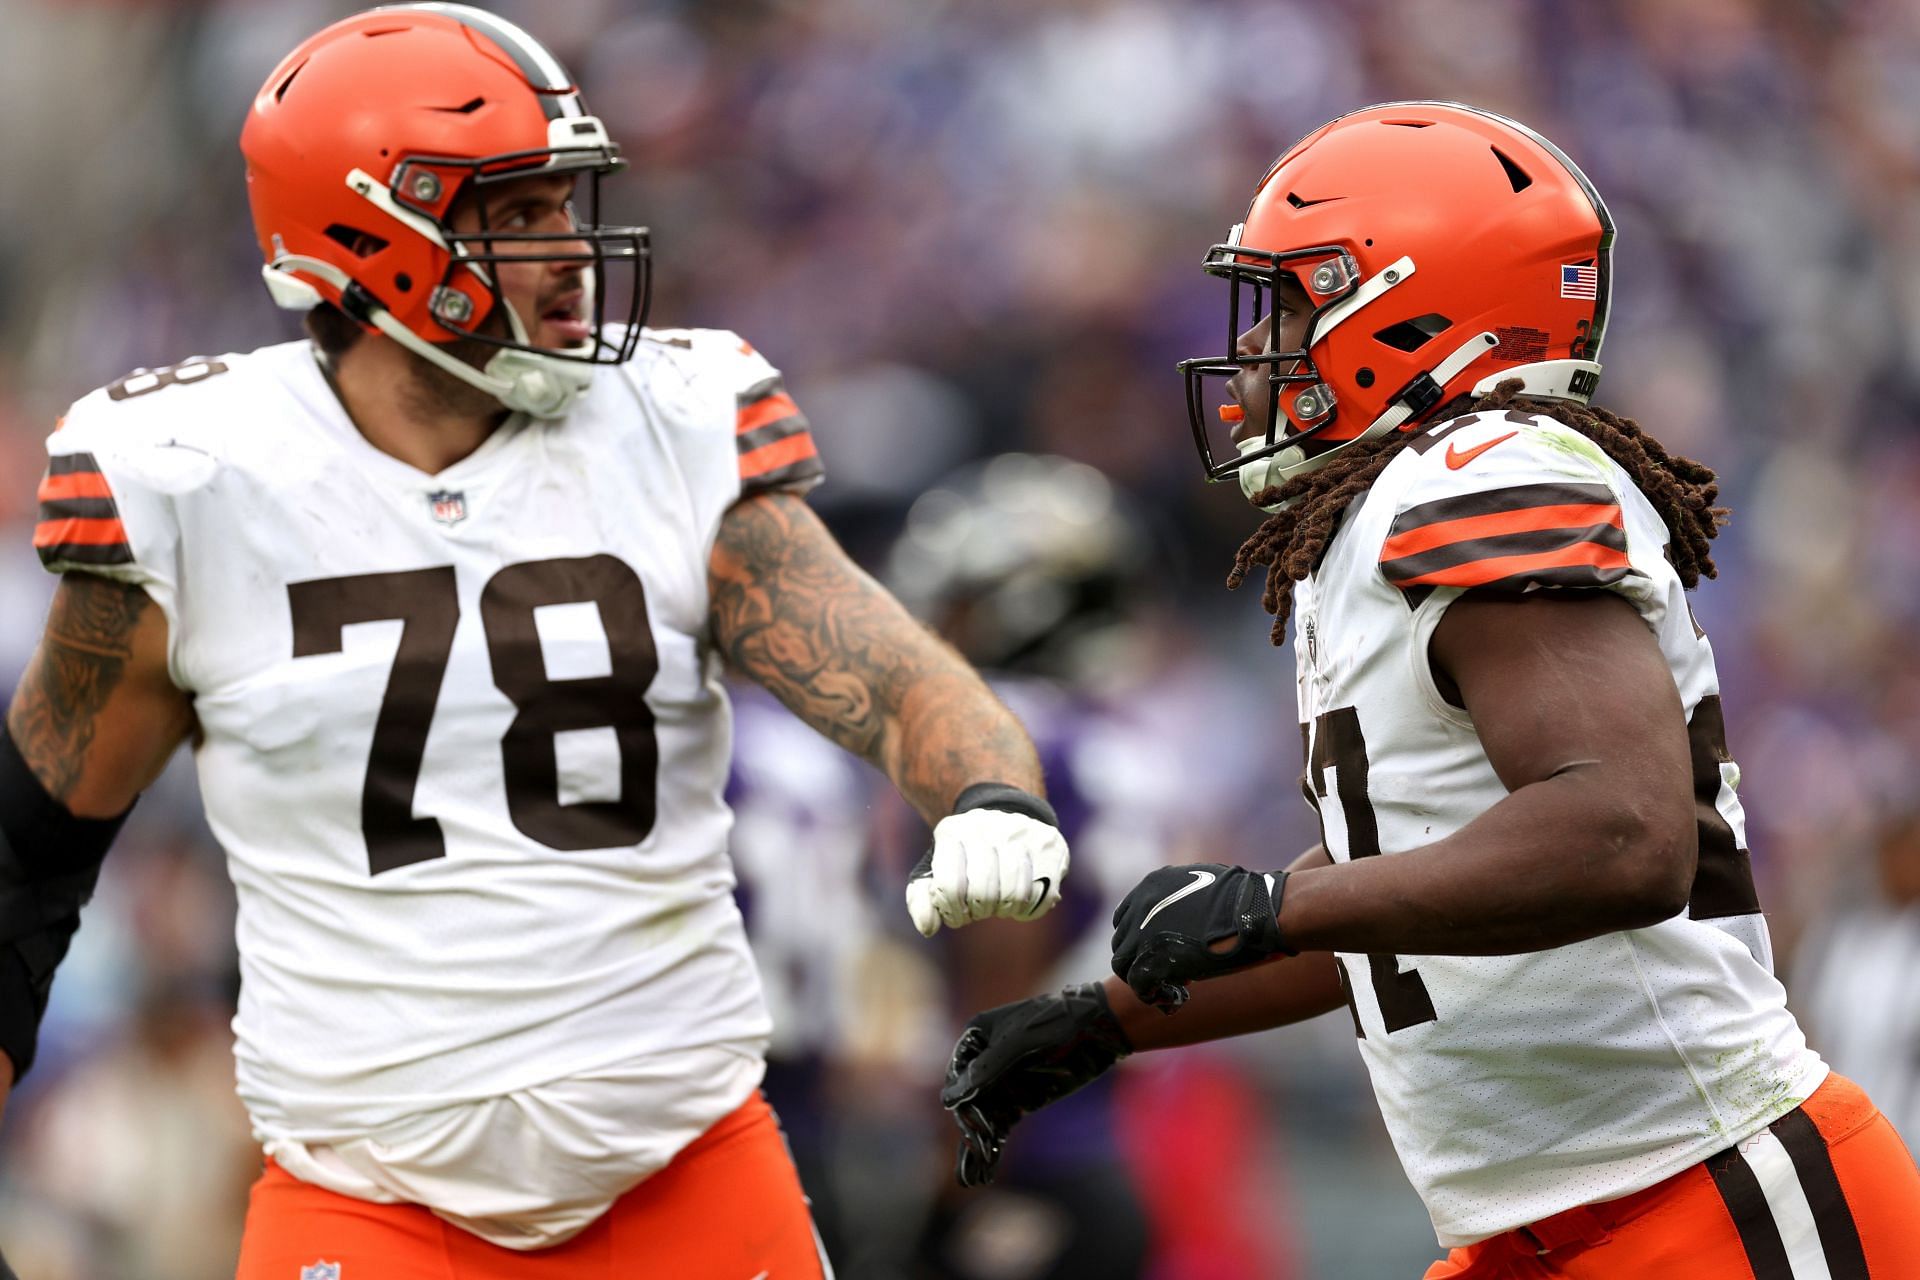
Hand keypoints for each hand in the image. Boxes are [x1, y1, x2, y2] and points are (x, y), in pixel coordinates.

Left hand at [905, 785, 1066, 936]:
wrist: (1004, 814)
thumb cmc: (965, 854)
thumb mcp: (935, 868)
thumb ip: (922, 899)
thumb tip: (929, 928)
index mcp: (953, 832)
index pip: (950, 887)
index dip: (952, 912)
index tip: (956, 913)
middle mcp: (989, 828)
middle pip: (984, 894)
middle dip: (980, 910)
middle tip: (980, 908)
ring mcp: (1024, 835)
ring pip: (1015, 895)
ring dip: (1005, 910)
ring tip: (1000, 903)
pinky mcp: (1051, 847)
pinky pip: (1042, 897)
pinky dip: (1029, 910)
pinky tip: (1020, 901)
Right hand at [940, 982, 1131, 1185]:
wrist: (1100, 1029)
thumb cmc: (1057, 1026)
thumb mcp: (1017, 1046)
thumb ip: (984, 1073)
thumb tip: (948, 1101)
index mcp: (978, 1038)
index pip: (958, 1077)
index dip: (963, 1104)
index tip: (976, 1129)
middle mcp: (986, 1061)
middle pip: (969, 1102)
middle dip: (972, 1132)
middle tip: (979, 1157)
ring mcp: (1004, 1082)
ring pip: (983, 1119)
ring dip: (977, 1148)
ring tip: (972, 1181)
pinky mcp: (1022, 1100)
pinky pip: (1001, 1126)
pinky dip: (994, 1148)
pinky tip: (985, 1173)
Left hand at [1110, 863, 1292, 1010]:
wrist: (1256, 910)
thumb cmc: (1244, 899)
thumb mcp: (1202, 885)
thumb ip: (1181, 900)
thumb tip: (1184, 918)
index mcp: (1151, 886)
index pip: (1125, 918)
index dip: (1140, 939)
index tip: (1163, 949)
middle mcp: (1140, 907)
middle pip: (1122, 943)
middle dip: (1142, 961)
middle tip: (1172, 971)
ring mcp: (1143, 933)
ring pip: (1123, 965)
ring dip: (1146, 980)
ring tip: (1174, 988)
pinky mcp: (1154, 960)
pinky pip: (1139, 986)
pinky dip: (1154, 996)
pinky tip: (1176, 1000)